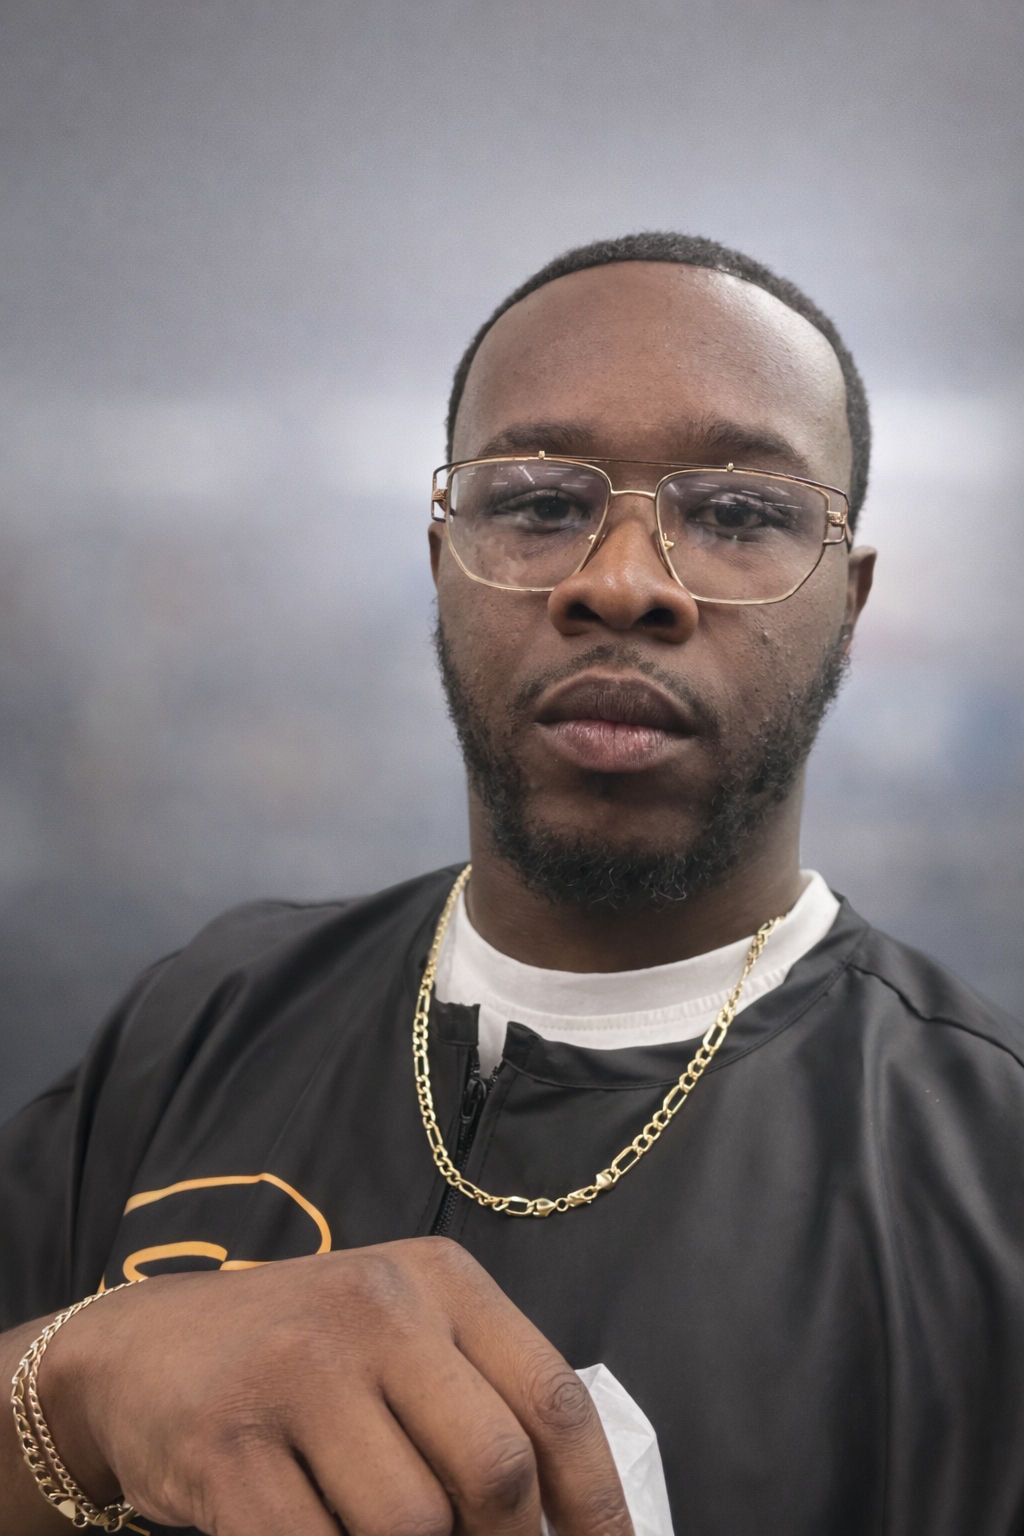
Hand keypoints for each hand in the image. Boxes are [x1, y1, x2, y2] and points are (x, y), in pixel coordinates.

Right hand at [26, 1239, 632, 1535]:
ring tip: (380, 1532)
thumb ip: (480, 1401)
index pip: (553, 1399)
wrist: (148, 1348)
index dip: (599, 1507)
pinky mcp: (226, 1446)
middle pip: (494, 1470)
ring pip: (412, 1527)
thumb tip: (564, 1527)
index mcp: (439, 1278)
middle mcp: (375, 1307)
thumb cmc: (307, 1356)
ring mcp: (297, 1372)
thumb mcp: (403, 1334)